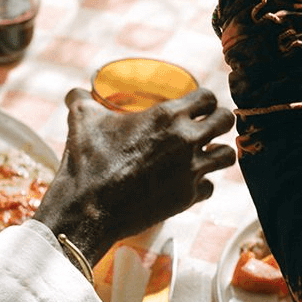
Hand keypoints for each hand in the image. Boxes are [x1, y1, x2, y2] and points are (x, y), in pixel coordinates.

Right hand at [34, 87, 235, 263]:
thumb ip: (81, 98)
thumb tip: (74, 92)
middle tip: (206, 128)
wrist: (87, 209)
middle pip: (227, 120)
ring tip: (205, 155)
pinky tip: (187, 183)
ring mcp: (190, 170)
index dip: (204, 100)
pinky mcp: (188, 198)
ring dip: (217, 153)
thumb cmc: (87, 161)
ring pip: (228, 155)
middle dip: (218, 122)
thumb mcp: (82, 118)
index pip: (209, 96)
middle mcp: (186, 139)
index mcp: (167, 115)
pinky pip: (210, 187)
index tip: (197, 107)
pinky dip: (201, 185)